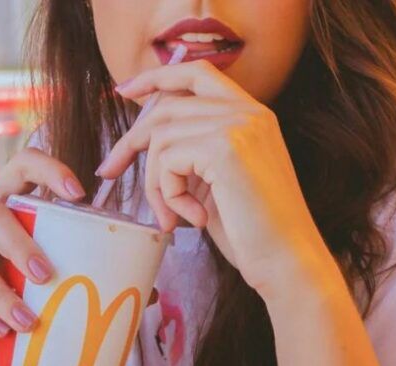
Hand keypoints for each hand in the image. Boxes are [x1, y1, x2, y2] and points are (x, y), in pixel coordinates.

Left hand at [97, 60, 328, 296]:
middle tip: (108, 170)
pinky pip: (167, 161)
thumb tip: (144, 138)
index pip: (197, 73)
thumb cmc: (253, 231)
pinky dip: (168, 194)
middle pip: (167, 107)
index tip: (124, 91)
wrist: (287, 262)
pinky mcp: (225, 149)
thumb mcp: (218, 180)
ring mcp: (238, 127)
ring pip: (161, 138)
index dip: (157, 76)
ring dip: (154, 184)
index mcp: (253, 114)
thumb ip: (192, 150)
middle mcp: (249, 112)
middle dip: (130, 140)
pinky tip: (193, 219)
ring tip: (171, 217)